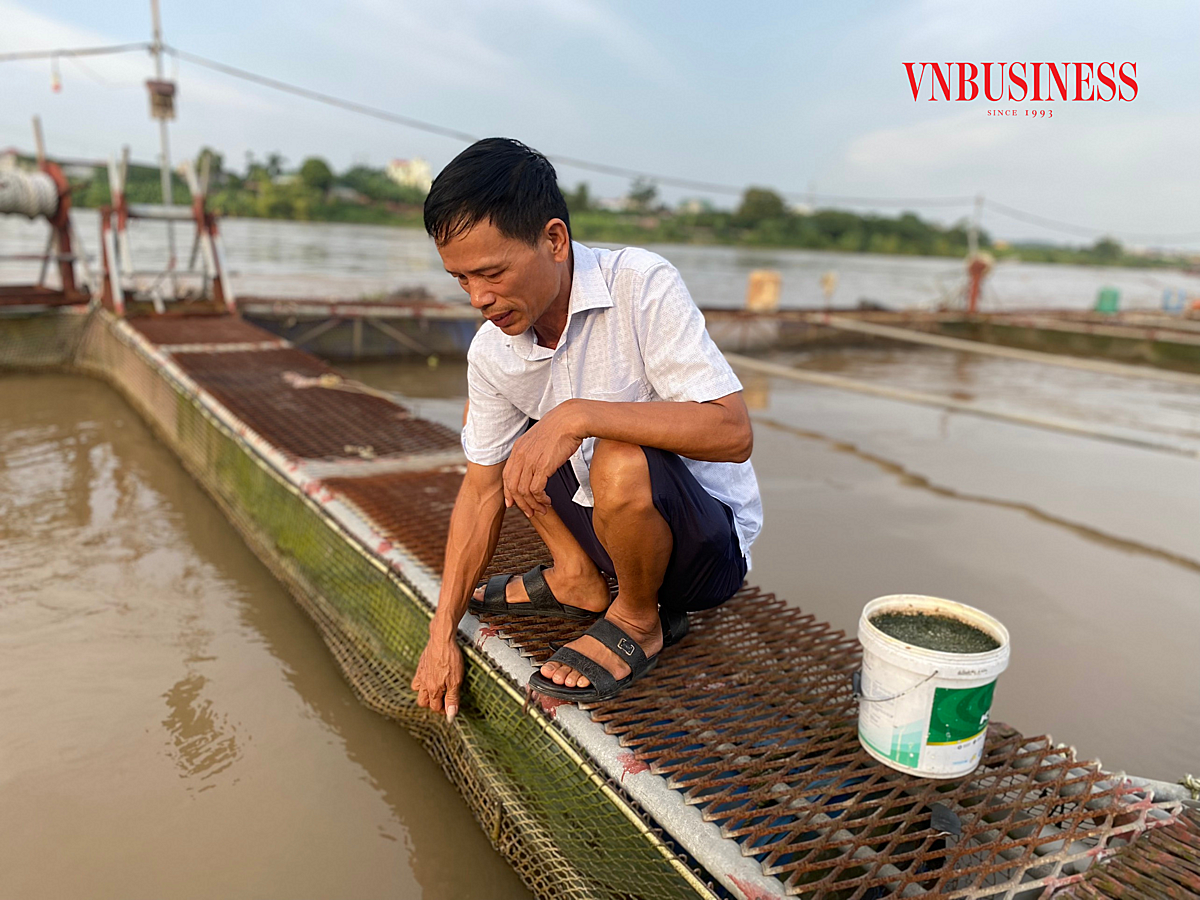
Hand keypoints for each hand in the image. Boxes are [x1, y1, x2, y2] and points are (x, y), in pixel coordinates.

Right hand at [411, 633, 464, 720]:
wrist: (442, 640)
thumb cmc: (451, 659)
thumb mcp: (456, 681)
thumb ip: (452, 699)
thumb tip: (451, 715)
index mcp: (433, 690)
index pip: (435, 707)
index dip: (443, 710)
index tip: (450, 708)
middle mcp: (424, 684)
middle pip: (423, 702)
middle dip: (432, 704)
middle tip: (443, 701)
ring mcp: (421, 674)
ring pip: (418, 690)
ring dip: (425, 694)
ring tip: (436, 690)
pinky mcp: (421, 665)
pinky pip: (417, 678)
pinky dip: (422, 682)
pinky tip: (430, 677)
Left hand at [503, 401, 585, 516]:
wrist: (571, 420)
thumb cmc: (561, 427)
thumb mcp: (540, 438)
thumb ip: (533, 451)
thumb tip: (536, 462)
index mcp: (518, 449)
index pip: (507, 476)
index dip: (508, 492)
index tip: (513, 503)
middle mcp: (521, 456)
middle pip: (512, 487)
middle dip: (521, 503)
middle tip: (530, 512)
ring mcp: (530, 461)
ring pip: (523, 492)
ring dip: (533, 504)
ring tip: (542, 509)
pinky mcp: (543, 466)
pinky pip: (536, 490)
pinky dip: (540, 499)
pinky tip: (547, 501)